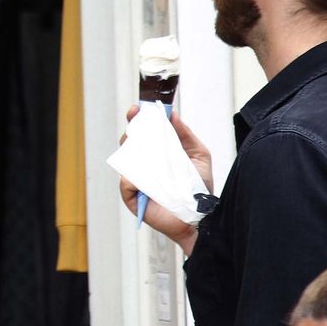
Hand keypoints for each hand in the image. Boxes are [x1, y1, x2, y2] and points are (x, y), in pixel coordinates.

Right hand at [118, 105, 213, 252]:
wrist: (202, 217)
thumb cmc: (200, 188)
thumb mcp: (198, 155)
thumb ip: (185, 134)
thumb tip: (172, 114)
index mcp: (159, 155)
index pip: (144, 135)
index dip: (138, 120)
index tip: (138, 108)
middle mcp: (146, 167)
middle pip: (129, 144)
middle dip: (130, 130)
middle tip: (135, 119)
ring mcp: (138, 182)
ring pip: (124, 162)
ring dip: (129, 150)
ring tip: (137, 142)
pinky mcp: (134, 199)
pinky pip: (126, 184)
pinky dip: (130, 178)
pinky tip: (139, 175)